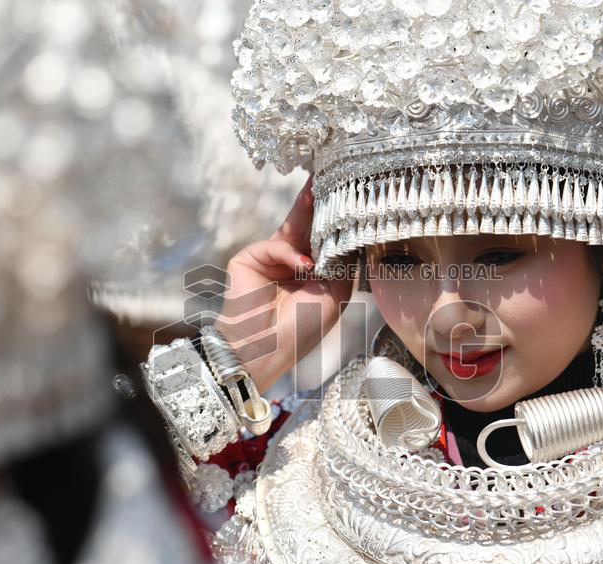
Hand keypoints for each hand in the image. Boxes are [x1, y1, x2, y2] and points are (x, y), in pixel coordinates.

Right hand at [215, 177, 354, 392]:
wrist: (266, 348)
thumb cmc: (301, 329)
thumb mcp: (335, 294)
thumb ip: (342, 263)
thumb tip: (352, 233)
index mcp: (313, 272)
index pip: (326, 239)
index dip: (338, 221)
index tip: (352, 197)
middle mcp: (292, 262)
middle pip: (309, 226)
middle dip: (321, 203)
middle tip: (332, 175)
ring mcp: (270, 259)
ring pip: (292, 227)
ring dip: (306, 209)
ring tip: (318, 192)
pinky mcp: (250, 258)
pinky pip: (275, 244)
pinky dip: (290, 253)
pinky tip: (303, 265)